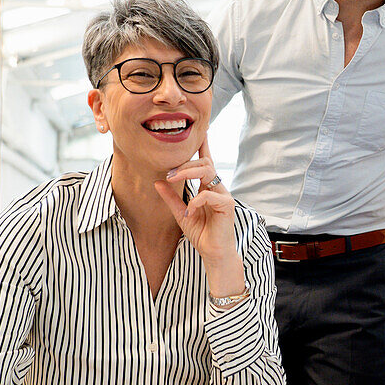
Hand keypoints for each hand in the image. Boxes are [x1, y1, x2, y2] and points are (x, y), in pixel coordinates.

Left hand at [155, 139, 244, 297]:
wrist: (214, 253)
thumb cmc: (202, 234)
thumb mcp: (180, 213)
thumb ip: (171, 197)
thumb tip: (157, 181)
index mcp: (209, 187)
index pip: (206, 162)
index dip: (204, 146)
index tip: (201, 131)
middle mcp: (218, 187)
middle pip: (205, 162)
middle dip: (185, 163)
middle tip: (168, 173)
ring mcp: (224, 195)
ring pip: (208, 171)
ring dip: (188, 172)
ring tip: (173, 179)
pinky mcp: (227, 205)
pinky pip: (209, 194)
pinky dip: (195, 200)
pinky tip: (189, 211)